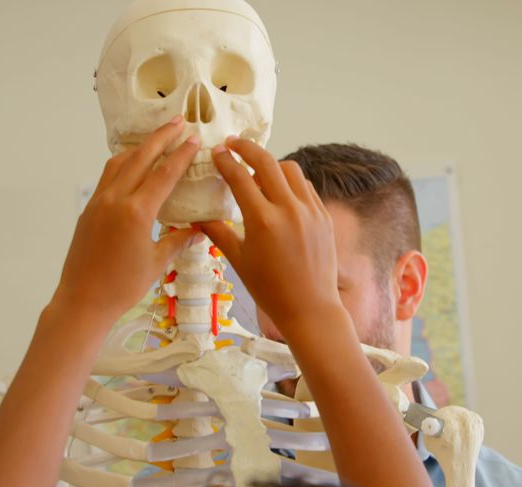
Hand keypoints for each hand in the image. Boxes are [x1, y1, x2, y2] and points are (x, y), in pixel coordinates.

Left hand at [52, 117, 199, 320]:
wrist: (82, 301)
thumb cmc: (123, 287)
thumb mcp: (156, 263)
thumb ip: (178, 241)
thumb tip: (199, 230)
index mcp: (137, 212)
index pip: (164, 174)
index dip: (181, 154)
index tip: (194, 138)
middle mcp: (115, 199)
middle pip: (140, 158)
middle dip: (160, 137)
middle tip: (178, 121)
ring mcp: (98, 202)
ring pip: (119, 163)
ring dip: (139, 147)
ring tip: (156, 138)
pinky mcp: (89, 209)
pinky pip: (108, 177)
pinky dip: (123, 163)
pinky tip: (132, 165)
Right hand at [198, 137, 341, 334]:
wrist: (310, 307)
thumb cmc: (270, 289)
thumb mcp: (238, 260)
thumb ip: (218, 233)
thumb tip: (197, 217)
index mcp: (262, 221)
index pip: (240, 177)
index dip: (225, 161)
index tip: (217, 152)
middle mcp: (288, 210)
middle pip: (266, 162)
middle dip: (247, 148)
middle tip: (233, 144)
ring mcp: (310, 211)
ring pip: (290, 170)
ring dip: (272, 164)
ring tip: (258, 170)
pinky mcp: (324, 216)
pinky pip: (306, 187)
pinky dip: (291, 182)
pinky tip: (280, 190)